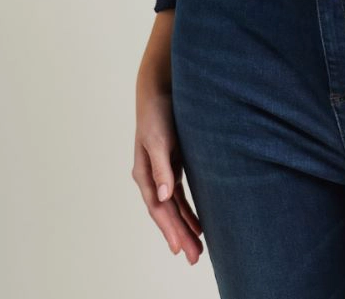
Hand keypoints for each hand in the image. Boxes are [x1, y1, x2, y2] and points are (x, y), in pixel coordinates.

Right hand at [132, 14, 203, 263]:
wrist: (160, 85)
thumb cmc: (158, 111)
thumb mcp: (160, 138)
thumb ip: (162, 166)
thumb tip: (165, 196)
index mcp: (145, 172)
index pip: (159, 207)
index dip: (170, 228)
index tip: (182, 248)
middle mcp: (152, 174)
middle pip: (166, 212)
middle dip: (179, 235)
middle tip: (194, 258)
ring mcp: (162, 169)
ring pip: (174, 206)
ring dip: (184, 225)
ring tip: (198, 248)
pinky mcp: (173, 161)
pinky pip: (180, 193)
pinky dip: (188, 208)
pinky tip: (199, 221)